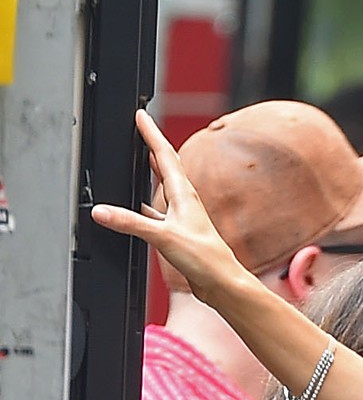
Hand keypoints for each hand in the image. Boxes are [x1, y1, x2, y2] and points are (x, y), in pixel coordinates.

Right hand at [89, 108, 249, 306]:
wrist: (223, 284)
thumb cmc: (206, 258)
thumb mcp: (163, 236)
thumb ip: (131, 223)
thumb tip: (102, 212)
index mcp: (184, 194)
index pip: (164, 154)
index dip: (151, 133)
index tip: (141, 115)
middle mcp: (184, 202)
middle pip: (165, 165)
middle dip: (152, 145)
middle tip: (142, 129)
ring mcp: (182, 217)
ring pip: (162, 188)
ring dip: (151, 172)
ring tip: (139, 158)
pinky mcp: (179, 234)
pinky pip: (158, 212)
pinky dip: (146, 205)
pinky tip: (138, 208)